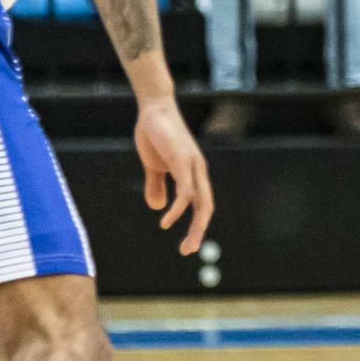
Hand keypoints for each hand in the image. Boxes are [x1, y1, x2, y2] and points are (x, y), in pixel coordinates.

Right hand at [136, 98, 213, 255]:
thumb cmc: (155, 134)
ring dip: (193, 227)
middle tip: (189, 251)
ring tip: (184, 246)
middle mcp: (198, 171)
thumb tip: (158, 207)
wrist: (153, 109)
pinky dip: (178, 209)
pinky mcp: (182, 161)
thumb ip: (156, 185)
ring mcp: (192, 166)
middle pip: (206, 207)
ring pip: (200, 202)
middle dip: (199, 231)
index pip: (202, 203)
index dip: (196, 223)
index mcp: (193, 173)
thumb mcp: (154, 165)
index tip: (187, 242)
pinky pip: (185, 191)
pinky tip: (167, 221)